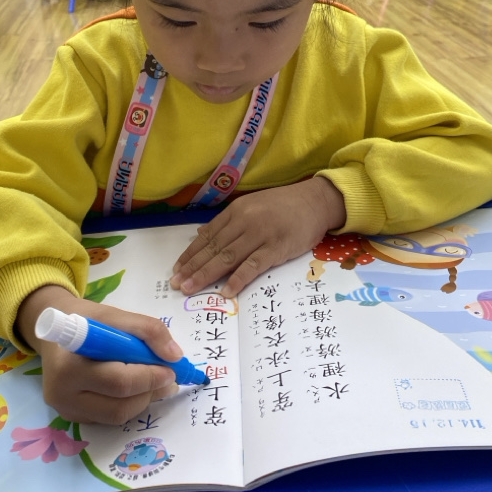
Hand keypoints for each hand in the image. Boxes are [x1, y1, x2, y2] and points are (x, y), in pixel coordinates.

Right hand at [17, 285, 181, 424]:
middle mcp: (62, 393)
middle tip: (169, 378)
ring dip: (143, 400)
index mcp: (70, 365)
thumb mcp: (115, 314)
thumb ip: (148, 329)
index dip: (149, 377)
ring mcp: (66, 410)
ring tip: (156, 382)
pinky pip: (108, 418)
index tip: (171, 368)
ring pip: (117, 416)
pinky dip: (129, 404)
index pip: (118, 381)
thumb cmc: (85, 320)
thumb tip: (174, 356)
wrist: (53, 331)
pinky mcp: (71, 418)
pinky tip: (136, 387)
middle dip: (150, 391)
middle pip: (119, 405)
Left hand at [170, 178, 345, 297]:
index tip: (176, 269)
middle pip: (214, 248)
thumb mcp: (252, 206)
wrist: (315, 201)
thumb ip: (228, 221)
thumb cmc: (284, 205)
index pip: (207, 235)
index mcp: (237, 211)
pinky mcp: (277, 248)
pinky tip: (226, 291)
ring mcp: (261, 234)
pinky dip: (238, 279)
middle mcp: (245, 221)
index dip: (191, 253)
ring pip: (227, 257)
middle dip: (192, 267)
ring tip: (190, 289)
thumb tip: (201, 234)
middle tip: (176, 284)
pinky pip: (253, 265)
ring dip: (206, 274)